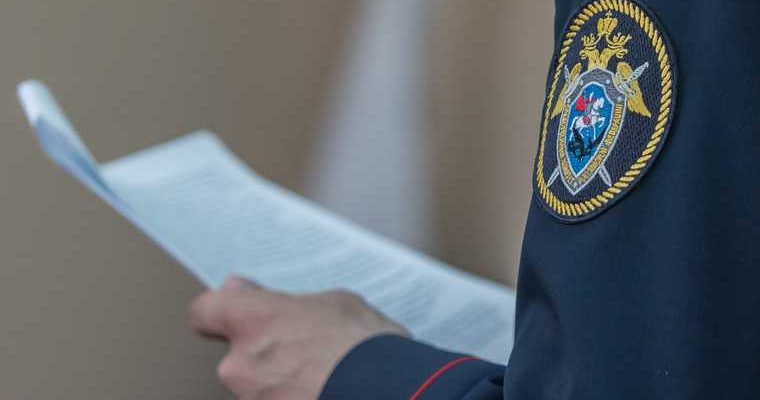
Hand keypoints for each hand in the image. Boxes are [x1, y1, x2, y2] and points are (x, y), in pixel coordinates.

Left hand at [189, 277, 407, 399]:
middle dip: (264, 356)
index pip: (204, 313)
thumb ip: (279, 301)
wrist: (393, 394)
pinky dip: (295, 399)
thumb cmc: (365, 345)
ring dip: (282, 384)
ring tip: (325, 378)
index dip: (219, 313)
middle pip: (237, 357)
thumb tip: (240, 289)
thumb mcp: (332, 303)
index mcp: (253, 321)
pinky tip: (327, 393)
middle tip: (306, 354)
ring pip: (259, 389)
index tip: (233, 313)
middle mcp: (241, 364)